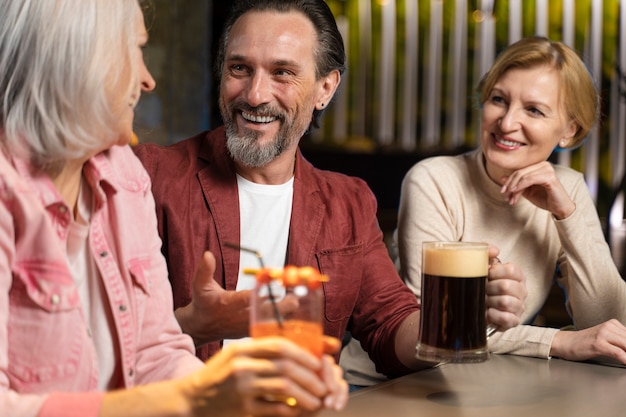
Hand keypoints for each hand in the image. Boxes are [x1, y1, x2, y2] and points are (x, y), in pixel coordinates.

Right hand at [175, 251, 300, 346]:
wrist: (201, 328)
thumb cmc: (203, 304)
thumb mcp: (200, 286)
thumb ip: (205, 270)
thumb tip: (208, 254)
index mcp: (230, 304)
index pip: (249, 299)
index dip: (264, 292)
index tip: (277, 285)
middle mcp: (242, 317)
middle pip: (270, 313)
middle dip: (285, 303)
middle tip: (294, 292)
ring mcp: (249, 326)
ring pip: (276, 322)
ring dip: (287, 311)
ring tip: (293, 298)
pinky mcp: (254, 332)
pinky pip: (274, 327)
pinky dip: (283, 318)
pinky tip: (288, 307)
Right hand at [180, 337, 347, 416]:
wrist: (191, 400)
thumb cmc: (217, 375)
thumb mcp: (234, 354)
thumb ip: (259, 350)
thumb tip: (295, 349)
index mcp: (242, 348)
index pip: (279, 345)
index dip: (303, 353)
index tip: (317, 362)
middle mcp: (242, 365)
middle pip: (286, 366)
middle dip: (310, 376)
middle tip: (322, 384)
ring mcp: (242, 388)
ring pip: (284, 387)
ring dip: (306, 394)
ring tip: (317, 400)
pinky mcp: (242, 408)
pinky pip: (274, 408)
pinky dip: (291, 410)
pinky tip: (299, 411)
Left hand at [485, 246, 527, 331]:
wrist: (475, 305)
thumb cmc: (482, 282)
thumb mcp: (482, 264)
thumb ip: (487, 252)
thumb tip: (494, 250)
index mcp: (517, 275)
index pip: (512, 270)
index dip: (495, 272)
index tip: (486, 274)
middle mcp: (522, 290)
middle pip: (506, 286)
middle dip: (489, 287)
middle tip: (482, 289)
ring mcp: (520, 306)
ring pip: (505, 302)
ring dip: (489, 301)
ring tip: (484, 300)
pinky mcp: (514, 321)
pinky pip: (505, 318)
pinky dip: (493, 315)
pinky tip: (488, 311)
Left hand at [500, 161, 575, 218]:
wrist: (559, 208)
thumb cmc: (544, 198)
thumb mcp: (527, 191)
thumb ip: (516, 184)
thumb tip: (502, 178)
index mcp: (538, 166)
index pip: (518, 171)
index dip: (508, 181)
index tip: (502, 192)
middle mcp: (543, 164)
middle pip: (519, 172)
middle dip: (510, 185)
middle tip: (505, 196)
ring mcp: (547, 169)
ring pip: (522, 176)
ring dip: (514, 189)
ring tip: (511, 199)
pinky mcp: (550, 177)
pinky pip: (529, 179)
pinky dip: (520, 187)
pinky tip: (515, 194)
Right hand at [550, 319, 625, 364]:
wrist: (564, 342)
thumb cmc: (584, 343)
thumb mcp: (604, 338)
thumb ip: (619, 342)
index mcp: (613, 324)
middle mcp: (609, 327)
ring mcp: (603, 334)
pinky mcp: (598, 344)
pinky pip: (618, 353)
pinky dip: (625, 359)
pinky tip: (625, 362)